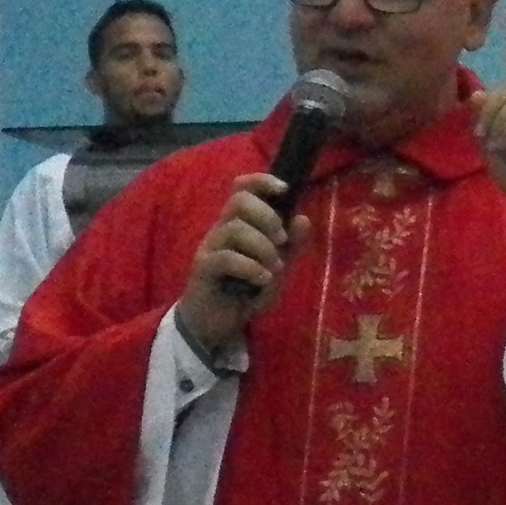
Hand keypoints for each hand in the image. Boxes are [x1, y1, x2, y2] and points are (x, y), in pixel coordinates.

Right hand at [173, 173, 292, 358]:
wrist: (217, 323)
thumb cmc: (245, 290)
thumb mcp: (276, 267)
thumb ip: (291, 245)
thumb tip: (303, 218)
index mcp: (239, 224)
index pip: (242, 188)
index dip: (262, 181)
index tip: (285, 189)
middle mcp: (221, 230)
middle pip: (239, 201)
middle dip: (267, 216)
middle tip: (281, 240)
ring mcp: (210, 248)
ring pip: (234, 229)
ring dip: (263, 247)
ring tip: (274, 269)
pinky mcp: (202, 270)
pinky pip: (226, 258)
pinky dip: (251, 267)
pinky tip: (262, 280)